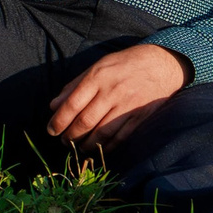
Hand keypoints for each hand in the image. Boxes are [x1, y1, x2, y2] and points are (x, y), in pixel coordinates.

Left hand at [47, 44, 185, 148]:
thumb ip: (74, 86)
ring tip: (79, 147)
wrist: (161, 64)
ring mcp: (127, 105)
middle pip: (85, 121)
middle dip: (70, 136)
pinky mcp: (140, 117)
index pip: (72, 104)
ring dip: (86, 145)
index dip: (59, 121)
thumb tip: (54, 106)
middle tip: (64, 141)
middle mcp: (111, 91)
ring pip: (101, 133)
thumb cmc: (124, 64)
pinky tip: (99, 148)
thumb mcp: (97, 67)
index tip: (51, 130)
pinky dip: (107, 147)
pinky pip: (120, 137)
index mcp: (97, 77)